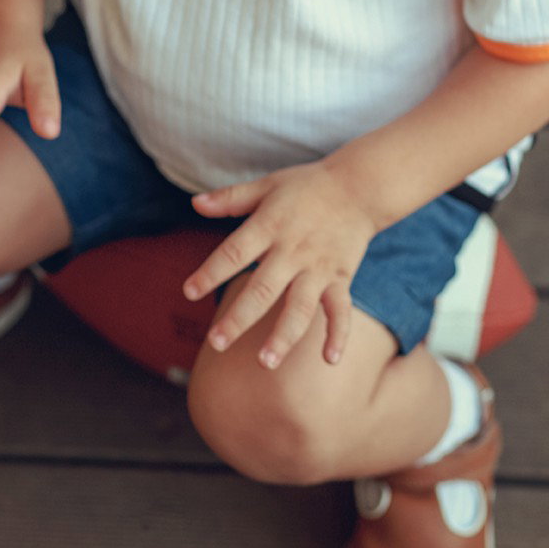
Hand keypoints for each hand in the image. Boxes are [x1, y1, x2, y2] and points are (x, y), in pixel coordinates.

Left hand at [183, 160, 376, 370]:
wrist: (359, 186)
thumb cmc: (306, 186)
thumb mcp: (267, 185)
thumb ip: (230, 198)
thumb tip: (195, 203)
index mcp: (270, 226)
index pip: (234, 252)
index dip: (211, 272)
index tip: (189, 292)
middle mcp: (293, 250)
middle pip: (263, 289)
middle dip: (239, 318)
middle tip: (216, 343)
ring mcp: (318, 267)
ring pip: (300, 307)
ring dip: (284, 336)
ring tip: (266, 362)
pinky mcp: (341, 278)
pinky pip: (341, 310)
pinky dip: (338, 334)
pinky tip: (329, 359)